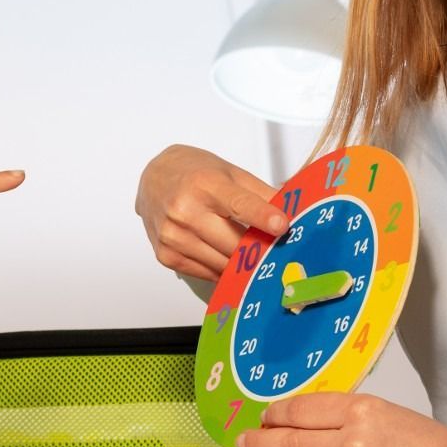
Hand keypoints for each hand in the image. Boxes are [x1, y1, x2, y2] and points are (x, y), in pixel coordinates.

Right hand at [135, 145, 288, 282]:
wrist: (153, 178)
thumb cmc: (194, 173)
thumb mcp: (230, 172)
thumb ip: (261, 194)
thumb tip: (294, 213)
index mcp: (205, 184)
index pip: (238, 204)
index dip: (262, 217)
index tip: (282, 226)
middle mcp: (185, 210)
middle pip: (233, 243)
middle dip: (259, 250)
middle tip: (277, 253)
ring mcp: (173, 236)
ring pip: (221, 264)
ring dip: (241, 264)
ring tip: (253, 258)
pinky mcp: (166, 255)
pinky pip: (205, 273)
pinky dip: (221, 269)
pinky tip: (226, 258)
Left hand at [237, 393, 446, 446]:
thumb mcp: (390, 416)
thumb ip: (349, 421)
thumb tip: (309, 428)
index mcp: (363, 410)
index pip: (303, 409)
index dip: (277, 414)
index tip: (263, 416)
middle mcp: (353, 441)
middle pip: (291, 440)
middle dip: (261, 441)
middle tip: (242, 440)